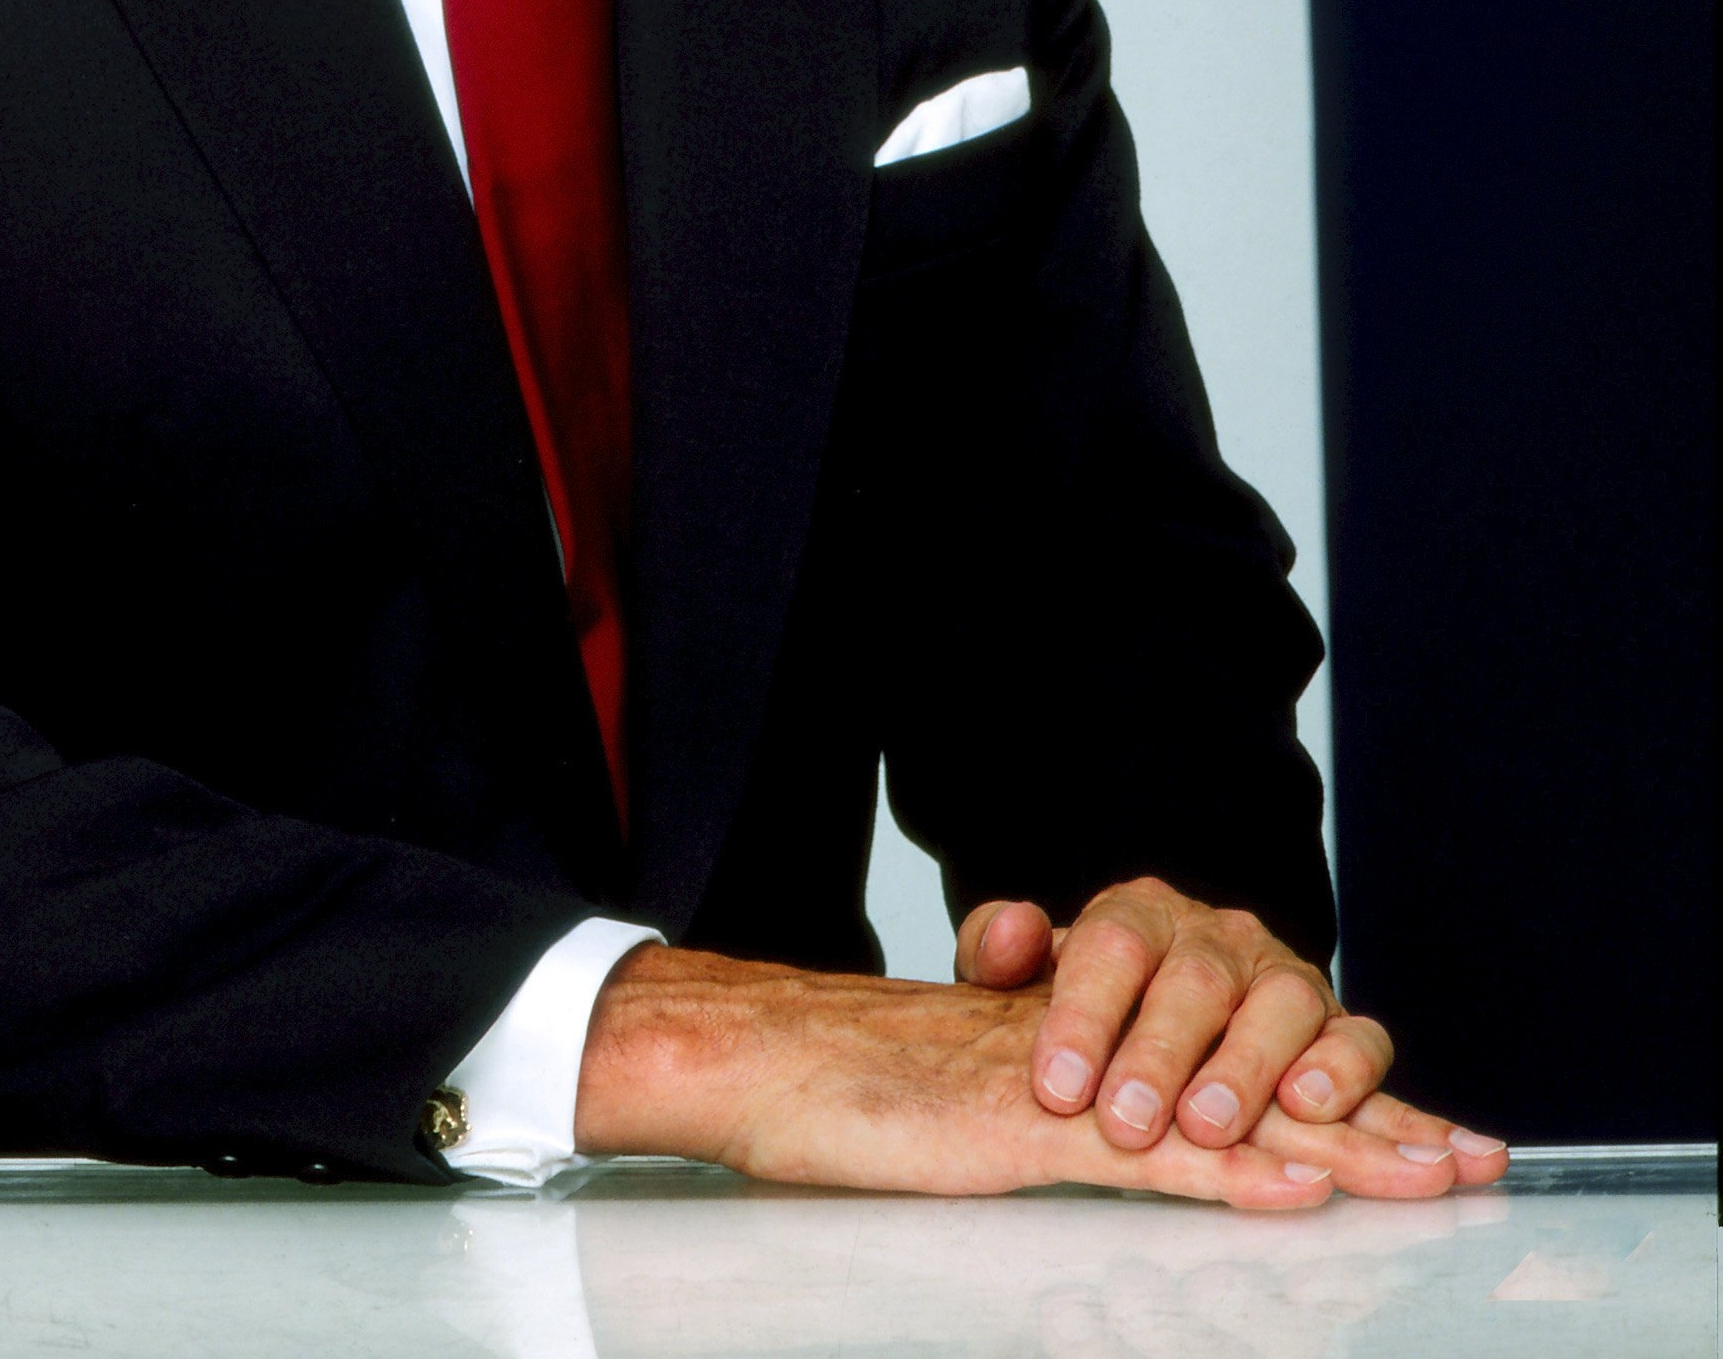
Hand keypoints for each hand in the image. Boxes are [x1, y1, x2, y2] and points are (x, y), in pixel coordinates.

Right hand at [573, 945, 1482, 1208]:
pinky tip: (1297, 1182)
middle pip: (1253, 1084)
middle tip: (1469, 1153)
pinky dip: (1232, 1169)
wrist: (763, 1056)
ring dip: (1337, 1145)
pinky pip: (1151, 1155)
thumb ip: (1035, 1105)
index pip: (1228, 1069)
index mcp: (1089, 1051)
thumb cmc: (843, 1088)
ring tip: (1429, 1171)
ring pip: (1226, 1114)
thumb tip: (1100, 1138)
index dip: (1326, 1099)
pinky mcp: (1030, 1129)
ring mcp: (1069, 1090)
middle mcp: (1097, 1057)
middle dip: (1371, 1119)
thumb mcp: (963, 1099)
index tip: (1419, 1131)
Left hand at [953, 876, 1505, 1186]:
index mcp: (1139, 914)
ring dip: (1246, 1068)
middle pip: (1195, 982)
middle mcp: (1219, 937)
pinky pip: (1359, 1039)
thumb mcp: (1026, 982)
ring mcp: (1285, 978)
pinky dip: (1344, 1071)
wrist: (1166, 1017)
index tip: (1055, 1087)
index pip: (1111, 946)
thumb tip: (1008, 931)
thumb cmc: (1092, 1013)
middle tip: (1126, 1122)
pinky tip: (1312, 1109)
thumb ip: (998, 952)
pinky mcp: (1341, 1028)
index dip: (1083, 1017)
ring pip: (1282, 1005)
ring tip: (1208, 1126)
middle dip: (1158, 1057)